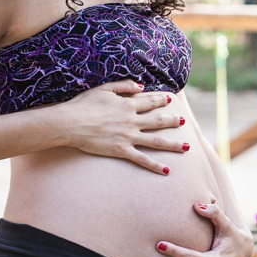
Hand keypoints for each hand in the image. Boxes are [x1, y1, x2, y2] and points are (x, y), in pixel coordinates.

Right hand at [55, 80, 185, 174]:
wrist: (70, 123)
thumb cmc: (83, 104)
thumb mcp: (104, 88)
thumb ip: (124, 85)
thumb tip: (141, 85)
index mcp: (128, 104)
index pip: (150, 102)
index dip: (161, 100)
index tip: (170, 99)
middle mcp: (132, 120)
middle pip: (158, 120)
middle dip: (172, 120)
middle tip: (184, 121)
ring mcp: (128, 136)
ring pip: (156, 141)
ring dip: (173, 144)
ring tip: (186, 146)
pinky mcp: (121, 150)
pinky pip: (142, 159)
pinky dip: (155, 165)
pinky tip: (166, 170)